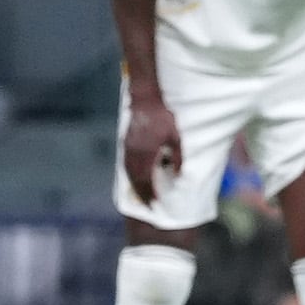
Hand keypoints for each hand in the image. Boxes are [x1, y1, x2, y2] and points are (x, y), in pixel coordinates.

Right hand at [122, 94, 181, 208]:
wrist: (145, 99)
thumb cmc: (163, 117)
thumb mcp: (176, 137)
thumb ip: (177, 157)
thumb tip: (179, 174)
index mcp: (147, 153)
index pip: (147, 179)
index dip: (150, 193)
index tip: (155, 203)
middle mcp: (134, 154)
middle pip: (136, 179)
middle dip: (143, 193)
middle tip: (149, 205)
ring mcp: (128, 148)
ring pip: (129, 173)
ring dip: (136, 186)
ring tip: (143, 195)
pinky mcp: (126, 143)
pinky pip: (126, 164)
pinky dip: (131, 175)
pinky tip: (136, 178)